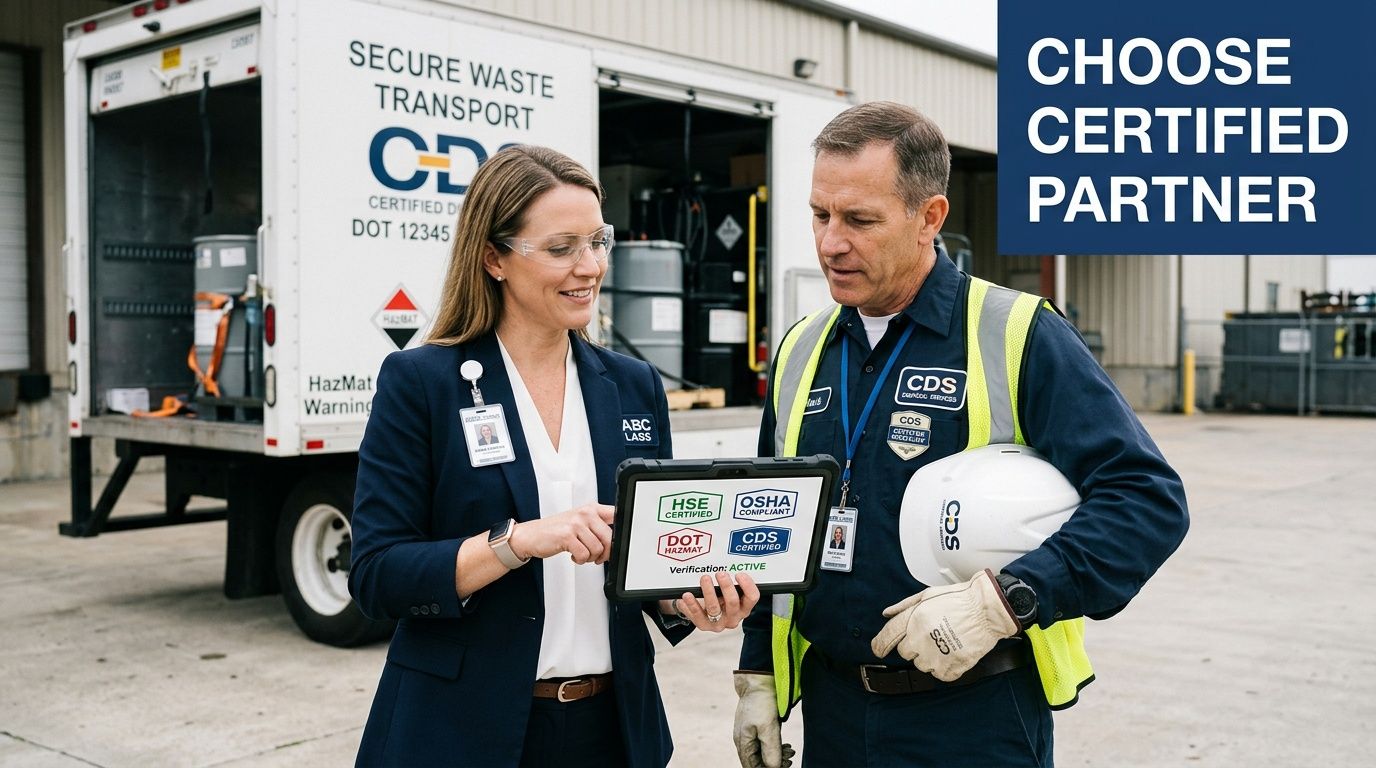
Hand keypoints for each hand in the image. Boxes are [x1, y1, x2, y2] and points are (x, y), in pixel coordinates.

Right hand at [508, 504, 613, 564]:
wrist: (531, 535)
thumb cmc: (556, 530)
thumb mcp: (579, 522)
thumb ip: (598, 527)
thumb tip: (616, 542)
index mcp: (591, 509)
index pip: (616, 515)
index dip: (622, 530)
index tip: (620, 542)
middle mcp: (585, 513)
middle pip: (610, 538)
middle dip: (605, 553)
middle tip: (598, 556)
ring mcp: (576, 524)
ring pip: (597, 549)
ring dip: (591, 558)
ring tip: (581, 554)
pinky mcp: (567, 536)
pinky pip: (584, 555)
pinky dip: (580, 560)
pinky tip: (574, 555)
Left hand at [672, 572, 759, 631]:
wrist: (703, 613)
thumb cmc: (718, 598)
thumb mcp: (727, 591)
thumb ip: (730, 582)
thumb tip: (726, 563)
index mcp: (743, 607)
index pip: (752, 598)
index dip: (748, 586)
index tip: (739, 574)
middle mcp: (733, 617)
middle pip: (733, 602)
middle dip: (726, 586)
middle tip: (720, 574)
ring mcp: (719, 623)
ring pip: (714, 608)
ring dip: (708, 592)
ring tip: (704, 579)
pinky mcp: (704, 626)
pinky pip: (697, 616)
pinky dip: (692, 604)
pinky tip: (688, 595)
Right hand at [732, 672, 794, 767]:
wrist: (759, 681)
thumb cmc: (761, 702)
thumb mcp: (768, 727)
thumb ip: (770, 750)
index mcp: (743, 743)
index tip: (785, 765)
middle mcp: (744, 741)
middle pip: (758, 762)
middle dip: (775, 763)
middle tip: (791, 759)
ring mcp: (749, 734)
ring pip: (763, 754)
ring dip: (777, 756)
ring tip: (791, 751)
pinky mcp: (757, 728)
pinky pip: (765, 744)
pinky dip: (776, 747)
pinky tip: (786, 745)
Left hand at [869, 568, 1019, 681]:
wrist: (988, 611)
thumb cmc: (961, 600)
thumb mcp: (928, 594)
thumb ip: (904, 606)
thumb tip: (887, 614)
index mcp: (915, 619)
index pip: (888, 637)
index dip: (880, 645)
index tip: (878, 650)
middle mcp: (923, 638)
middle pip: (905, 653)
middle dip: (913, 646)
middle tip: (929, 637)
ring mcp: (938, 654)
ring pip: (922, 665)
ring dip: (929, 657)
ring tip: (944, 642)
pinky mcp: (952, 666)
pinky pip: (939, 675)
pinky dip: (944, 667)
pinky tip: (952, 653)